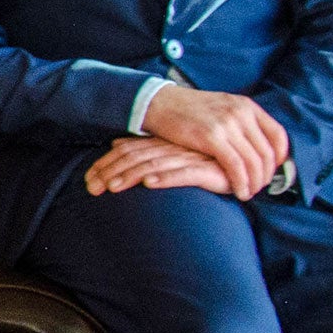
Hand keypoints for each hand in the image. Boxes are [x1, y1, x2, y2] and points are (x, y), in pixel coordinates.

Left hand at [85, 136, 238, 197]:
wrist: (243, 162)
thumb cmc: (204, 159)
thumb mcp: (172, 154)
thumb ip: (147, 149)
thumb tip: (117, 143)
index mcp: (162, 144)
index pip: (128, 152)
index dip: (106, 164)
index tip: (88, 180)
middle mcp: (173, 149)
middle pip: (135, 159)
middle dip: (110, 173)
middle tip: (91, 188)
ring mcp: (190, 158)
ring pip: (154, 165)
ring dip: (131, 176)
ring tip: (113, 187)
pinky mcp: (208, 170)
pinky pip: (184, 173)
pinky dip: (167, 178)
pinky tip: (151, 184)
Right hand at [139, 83, 286, 198]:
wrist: (158, 103)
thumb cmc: (188, 110)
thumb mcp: (222, 107)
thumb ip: (241, 122)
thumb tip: (257, 145)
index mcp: (246, 106)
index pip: (278, 135)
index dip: (280, 157)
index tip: (272, 170)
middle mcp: (241, 113)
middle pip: (268, 152)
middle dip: (267, 175)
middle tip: (260, 187)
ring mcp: (227, 124)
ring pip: (254, 162)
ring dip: (255, 182)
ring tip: (250, 192)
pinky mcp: (211, 137)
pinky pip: (236, 166)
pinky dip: (241, 182)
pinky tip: (239, 191)